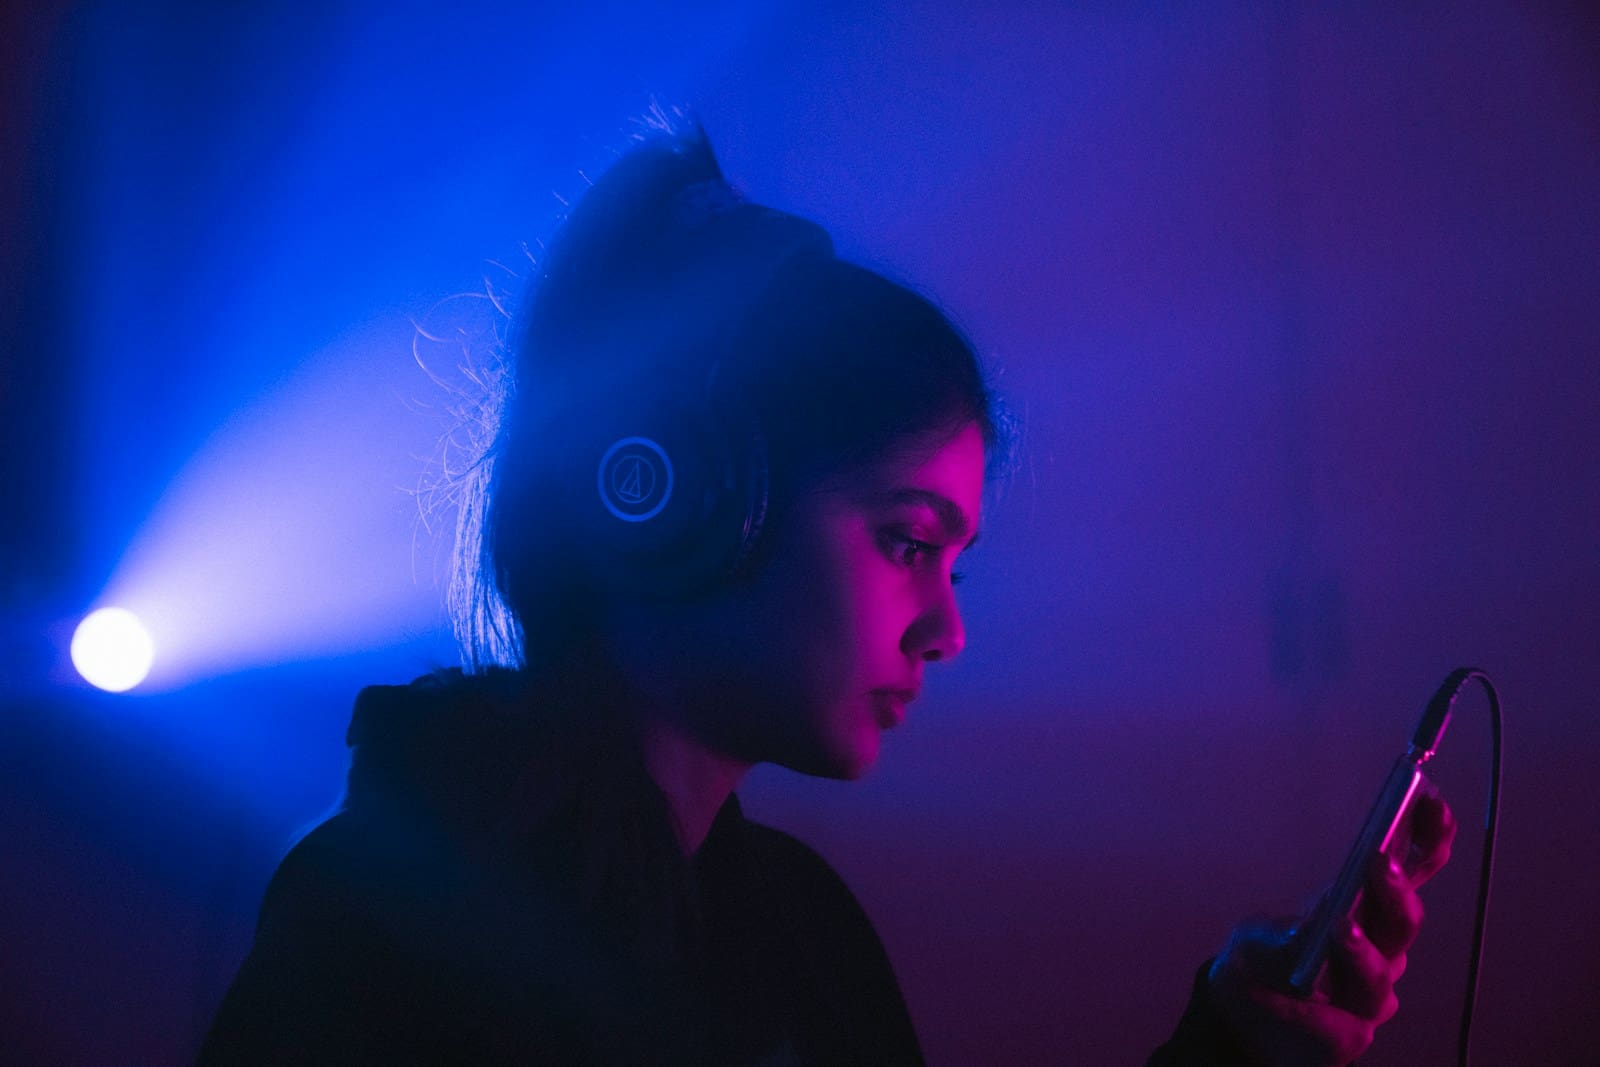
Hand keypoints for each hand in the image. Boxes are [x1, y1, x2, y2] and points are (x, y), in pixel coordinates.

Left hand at [1205, 788, 1456, 1065]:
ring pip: (1380, 970)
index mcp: (1364, 910)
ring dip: (1360, 947)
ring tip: (1340, 926)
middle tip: (1380, 861)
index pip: (1411, 869)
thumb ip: (1282, 928)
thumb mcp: (1256, 934)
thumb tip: (1319, 920)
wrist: (1240, 1019)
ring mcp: (1369, 992)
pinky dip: (1318, 1006)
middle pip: (1402, 920)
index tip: (1429, 800)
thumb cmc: (1261, 964)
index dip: (1428, 838)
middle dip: (1395, 891)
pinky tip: (1301, 992)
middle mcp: (1377, 950)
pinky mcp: (1350, 1035)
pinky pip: (1342, 1019)